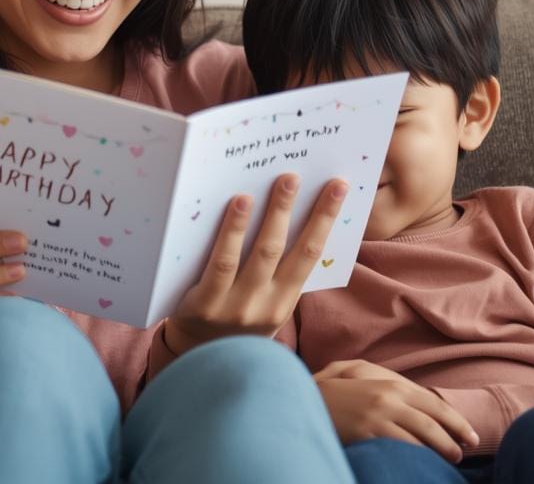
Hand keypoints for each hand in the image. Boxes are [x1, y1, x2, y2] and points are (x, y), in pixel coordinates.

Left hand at [162, 175, 346, 355]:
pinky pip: (222, 263)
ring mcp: (235, 306)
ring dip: (272, 215)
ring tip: (280, 183)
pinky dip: (233, 231)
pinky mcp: (204, 305)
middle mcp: (265, 305)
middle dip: (297, 210)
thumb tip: (294, 214)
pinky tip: (239, 204)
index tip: (338, 187)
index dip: (326, 219)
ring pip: (260, 254)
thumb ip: (278, 273)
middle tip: (298, 175)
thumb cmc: (232, 323)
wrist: (195, 360)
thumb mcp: (264, 306)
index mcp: (284, 302)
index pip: (311, 255)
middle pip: (287, 250)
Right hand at [315, 359, 478, 462]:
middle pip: (433, 423)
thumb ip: (395, 391)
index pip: (435, 404)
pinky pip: (398, 449)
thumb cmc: (340, 392)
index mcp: (393, 385)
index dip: (456, 422)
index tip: (470, 436)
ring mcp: (378, 417)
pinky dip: (413, 457)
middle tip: (461, 455)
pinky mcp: (366, 434)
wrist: (306, 397)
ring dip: (439, 452)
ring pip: (419, 438)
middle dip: (452, 440)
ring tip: (448, 462)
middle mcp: (389, 399)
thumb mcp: (370, 382)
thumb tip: (424, 407)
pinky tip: (419, 464)